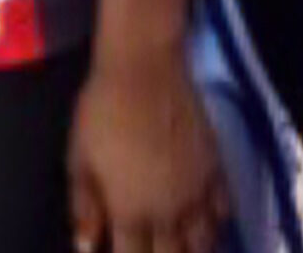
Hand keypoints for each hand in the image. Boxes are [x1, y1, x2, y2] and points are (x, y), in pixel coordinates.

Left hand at [69, 42, 227, 252]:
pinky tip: (207, 221)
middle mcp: (170, 212)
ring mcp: (198, 192)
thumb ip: (84, 208)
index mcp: (132, 211)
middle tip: (153, 248)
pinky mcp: (216, 170)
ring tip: (183, 246)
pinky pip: (223, 210)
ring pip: (204, 241)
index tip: (126, 251)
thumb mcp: (79, 159)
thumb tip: (86, 247)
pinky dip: (216, 222)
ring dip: (192, 248)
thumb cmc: (102, 111)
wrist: (144, 68)